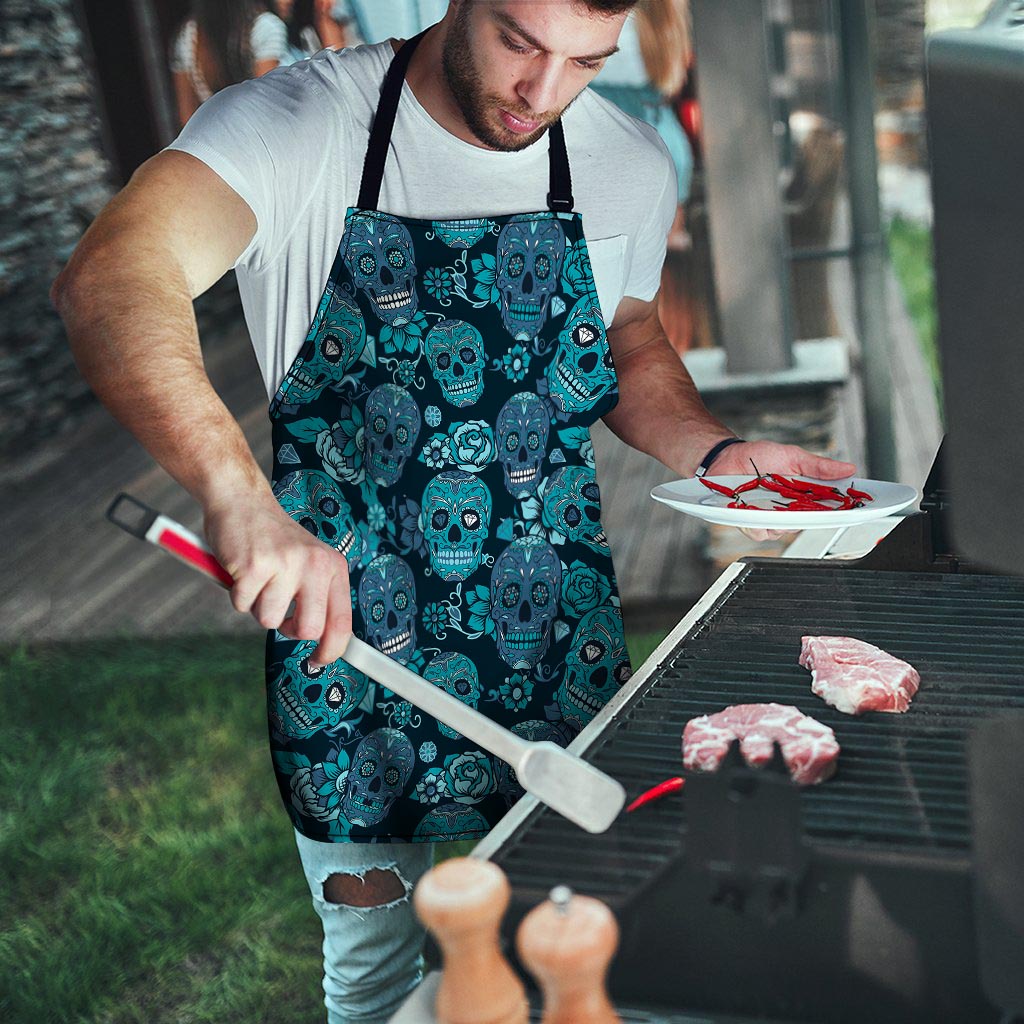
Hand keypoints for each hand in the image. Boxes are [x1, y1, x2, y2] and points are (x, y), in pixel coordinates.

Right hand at [204, 493, 352, 666]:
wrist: (242, 501)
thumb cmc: (274, 540)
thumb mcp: (309, 562)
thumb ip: (318, 596)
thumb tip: (324, 642)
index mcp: (332, 566)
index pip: (341, 621)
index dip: (332, 650)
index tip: (319, 661)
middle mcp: (314, 564)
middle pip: (309, 629)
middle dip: (289, 629)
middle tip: (279, 611)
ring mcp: (285, 564)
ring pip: (269, 620)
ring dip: (258, 606)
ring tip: (259, 578)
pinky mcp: (254, 566)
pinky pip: (242, 605)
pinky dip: (237, 594)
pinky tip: (242, 570)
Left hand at [708, 440, 856, 542]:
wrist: (727, 458)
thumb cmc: (759, 456)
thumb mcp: (793, 456)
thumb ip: (819, 466)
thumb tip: (848, 468)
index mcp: (804, 495)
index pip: (829, 508)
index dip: (843, 511)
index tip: (856, 509)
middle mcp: (789, 510)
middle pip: (808, 523)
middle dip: (809, 516)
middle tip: (803, 502)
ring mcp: (770, 518)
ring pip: (784, 531)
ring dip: (779, 518)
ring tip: (769, 499)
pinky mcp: (751, 523)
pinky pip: (760, 532)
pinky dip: (757, 522)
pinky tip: (751, 508)